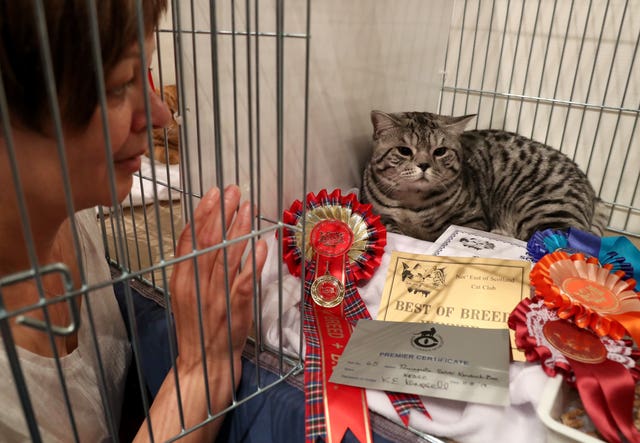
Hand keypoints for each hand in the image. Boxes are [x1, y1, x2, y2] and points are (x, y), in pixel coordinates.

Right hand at [169, 185, 266, 382]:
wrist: (204, 362)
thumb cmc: (198, 325)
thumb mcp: (186, 293)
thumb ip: (193, 266)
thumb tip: (204, 233)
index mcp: (181, 279)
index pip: (188, 240)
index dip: (201, 214)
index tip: (212, 193)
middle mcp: (196, 284)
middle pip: (208, 242)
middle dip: (220, 213)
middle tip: (232, 190)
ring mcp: (216, 296)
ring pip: (227, 256)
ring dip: (238, 229)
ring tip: (247, 206)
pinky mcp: (234, 308)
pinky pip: (245, 280)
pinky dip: (254, 260)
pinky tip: (262, 242)